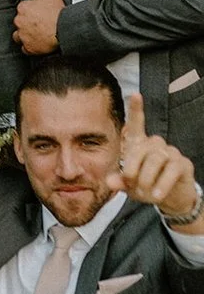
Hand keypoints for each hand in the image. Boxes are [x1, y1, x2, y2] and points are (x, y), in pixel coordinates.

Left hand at [13, 0, 64, 53]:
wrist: (64, 28)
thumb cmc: (58, 12)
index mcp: (23, 8)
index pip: (22, 9)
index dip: (30, 11)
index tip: (37, 14)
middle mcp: (19, 21)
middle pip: (19, 22)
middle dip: (26, 23)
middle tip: (38, 25)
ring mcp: (22, 35)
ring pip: (18, 36)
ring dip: (24, 36)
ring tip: (35, 35)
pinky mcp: (28, 47)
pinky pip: (25, 49)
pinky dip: (30, 47)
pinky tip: (37, 44)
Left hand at [106, 94, 200, 221]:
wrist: (170, 199)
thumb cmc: (146, 187)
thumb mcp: (129, 186)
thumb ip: (119, 181)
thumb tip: (110, 181)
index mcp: (140, 145)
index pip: (137, 124)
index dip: (136, 109)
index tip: (135, 94)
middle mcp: (155, 144)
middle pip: (141, 150)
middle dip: (132, 169)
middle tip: (131, 185)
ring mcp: (171, 152)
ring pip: (155, 160)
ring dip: (146, 179)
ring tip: (145, 193)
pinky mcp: (183, 164)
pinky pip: (171, 171)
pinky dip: (162, 184)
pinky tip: (157, 195)